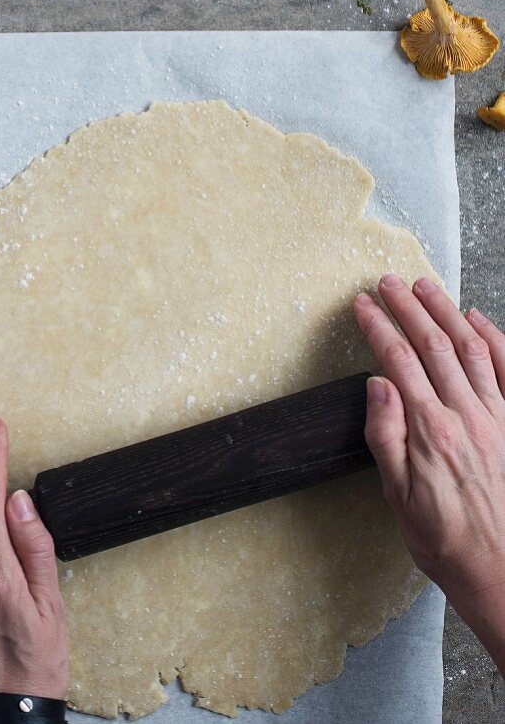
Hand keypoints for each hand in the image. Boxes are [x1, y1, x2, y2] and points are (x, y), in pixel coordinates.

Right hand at [354, 275, 504, 671]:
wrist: (503, 572)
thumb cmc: (447, 542)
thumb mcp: (398, 498)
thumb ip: (386, 437)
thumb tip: (377, 387)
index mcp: (430, 431)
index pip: (397, 360)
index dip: (378, 326)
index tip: (362, 305)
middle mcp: (466, 415)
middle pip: (432, 344)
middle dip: (407, 307)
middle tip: (388, 282)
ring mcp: (496, 416)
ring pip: (470, 348)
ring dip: (446, 312)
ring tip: (426, 287)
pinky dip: (493, 338)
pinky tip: (477, 320)